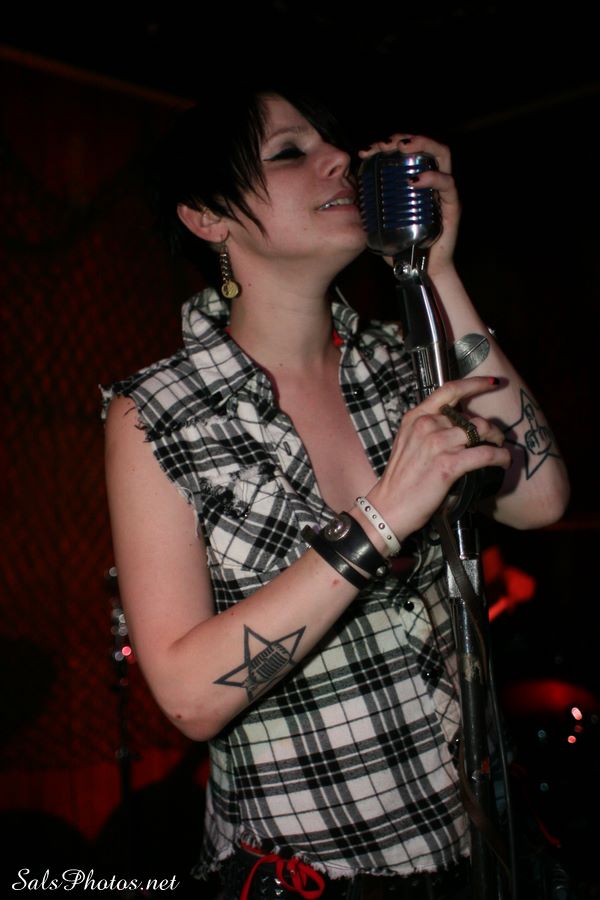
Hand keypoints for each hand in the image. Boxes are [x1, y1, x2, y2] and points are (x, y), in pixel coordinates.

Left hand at [357, 134, 459, 276]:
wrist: (419, 271)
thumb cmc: (401, 247)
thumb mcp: (379, 223)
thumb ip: (370, 208)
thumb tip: (348, 194)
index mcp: (416, 183)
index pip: (406, 154)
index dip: (388, 146)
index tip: (368, 151)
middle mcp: (432, 182)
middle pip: (426, 147)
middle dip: (406, 138)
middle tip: (385, 143)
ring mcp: (443, 192)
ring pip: (442, 155)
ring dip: (422, 145)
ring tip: (402, 147)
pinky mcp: (452, 206)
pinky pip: (446, 184)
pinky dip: (432, 178)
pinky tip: (415, 180)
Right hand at [366, 377, 510, 542]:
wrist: (389, 506)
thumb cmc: (400, 479)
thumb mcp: (408, 442)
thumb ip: (428, 429)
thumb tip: (457, 426)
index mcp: (415, 417)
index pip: (449, 390)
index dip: (474, 383)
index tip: (492, 382)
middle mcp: (426, 425)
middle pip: (471, 416)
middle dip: (488, 427)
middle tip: (495, 438)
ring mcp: (437, 443)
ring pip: (482, 431)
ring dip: (497, 440)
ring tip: (500, 449)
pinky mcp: (449, 464)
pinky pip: (486, 454)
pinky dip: (500, 457)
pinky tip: (503, 462)